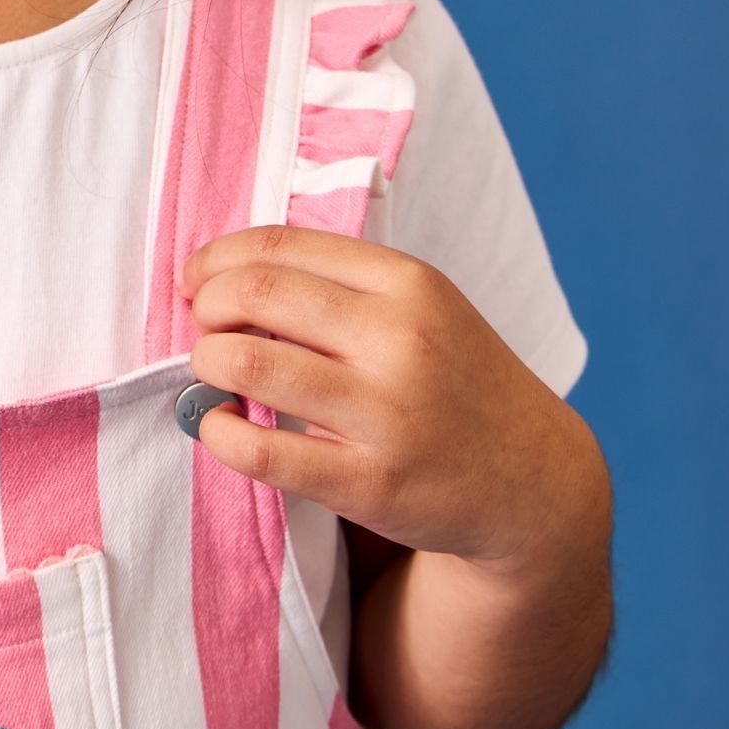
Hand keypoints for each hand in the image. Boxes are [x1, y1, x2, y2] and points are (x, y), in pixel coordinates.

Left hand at [176, 225, 595, 574]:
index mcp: (408, 283)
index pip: (281, 246)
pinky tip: (219, 427)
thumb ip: (340, 285)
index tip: (196, 278)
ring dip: (206, 365)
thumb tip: (224, 274)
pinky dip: (218, 433)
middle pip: (256, 294)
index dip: (218, 259)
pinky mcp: (371, 483)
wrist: (532, 481)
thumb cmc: (455, 383)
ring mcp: (387, 413)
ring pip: (248, 365)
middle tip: (205, 328)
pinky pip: (263, 452)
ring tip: (214, 376)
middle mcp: (400, 339)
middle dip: (207, 308)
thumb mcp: (422, 309)